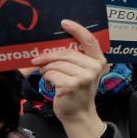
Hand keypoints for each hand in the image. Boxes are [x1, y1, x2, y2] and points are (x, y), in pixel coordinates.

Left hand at [32, 20, 106, 137]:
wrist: (79, 114)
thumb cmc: (78, 92)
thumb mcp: (83, 73)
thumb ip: (75, 58)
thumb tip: (52, 44)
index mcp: (98, 61)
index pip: (89, 40)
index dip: (77, 29)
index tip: (64, 23)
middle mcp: (94, 68)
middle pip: (65, 52)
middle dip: (48, 56)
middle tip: (37, 60)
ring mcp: (84, 77)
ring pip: (56, 64)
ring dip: (47, 69)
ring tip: (49, 75)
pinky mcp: (72, 85)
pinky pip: (51, 74)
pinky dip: (47, 77)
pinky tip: (51, 83)